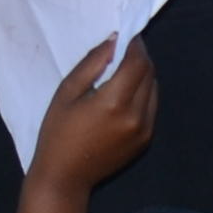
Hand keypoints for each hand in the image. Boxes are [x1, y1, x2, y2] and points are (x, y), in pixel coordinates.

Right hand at [24, 33, 162, 196]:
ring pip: (154, 89)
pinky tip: (125, 93)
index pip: (137, 62)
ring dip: (143, 74)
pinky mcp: (146, 140)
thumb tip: (113, 40)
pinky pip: (152, 107)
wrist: (65, 176)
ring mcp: (144, 130)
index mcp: (114, 102)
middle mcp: (136, 116)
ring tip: (123, 70)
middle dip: (140, 56)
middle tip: (124, 49)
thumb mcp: (67, 92)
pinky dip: (144, 93)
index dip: (135, 45)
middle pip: (149, 73)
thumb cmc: (58, 132)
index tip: (127, 35)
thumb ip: (92, 64)